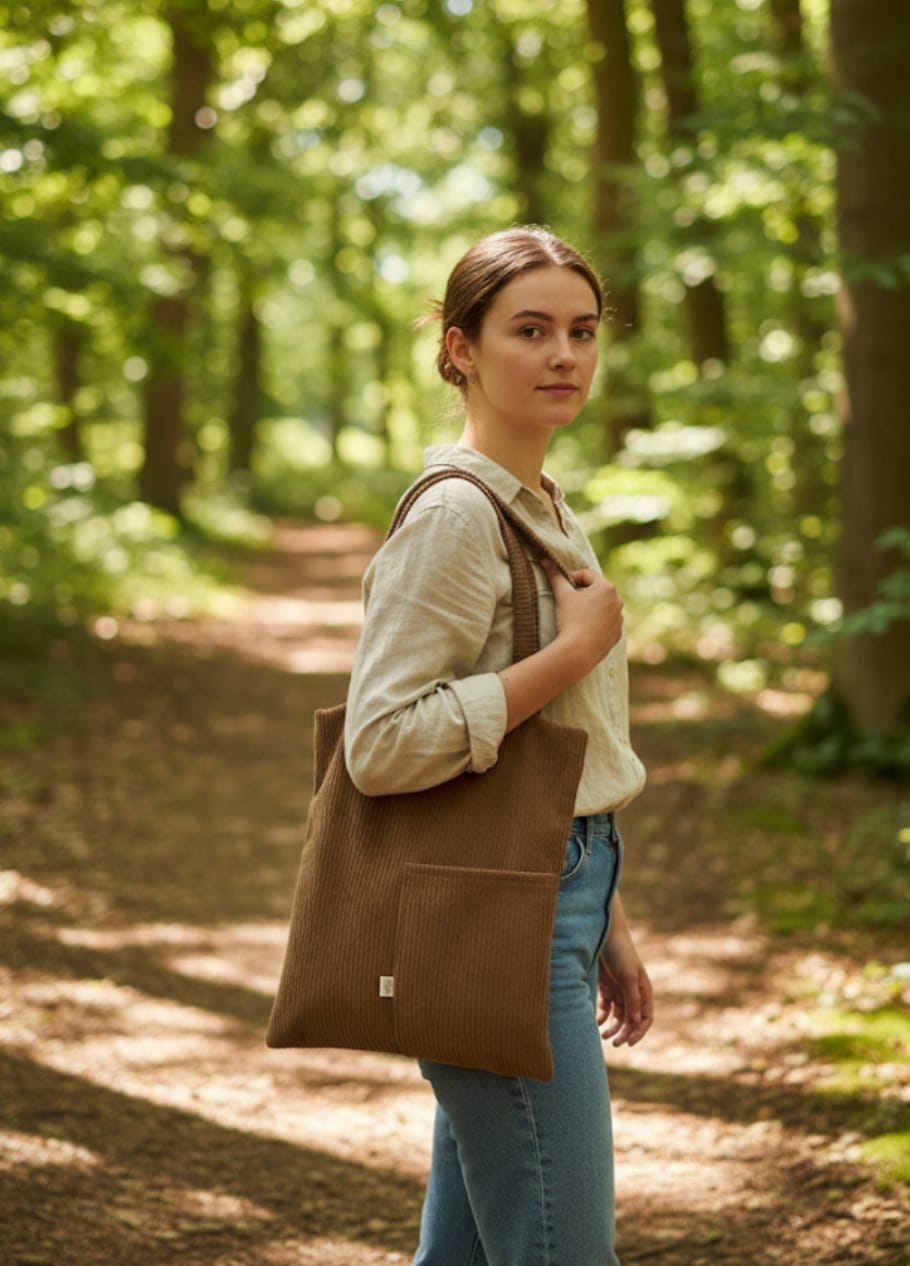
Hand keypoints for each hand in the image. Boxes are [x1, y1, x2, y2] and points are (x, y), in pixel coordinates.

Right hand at [541, 559, 623, 673]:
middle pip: (596, 590)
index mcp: (607, 587)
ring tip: (575, 618)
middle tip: (568, 603)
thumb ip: (555, 575)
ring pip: (602, 607)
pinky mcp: (617, 635)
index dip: (571, 579)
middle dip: (582, 594)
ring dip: (590, 608)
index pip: (586, 575)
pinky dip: (596, 624)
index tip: (562, 588)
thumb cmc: (570, 620)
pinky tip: (584, 630)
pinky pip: (605, 624)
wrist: (578, 652)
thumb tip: (545, 559)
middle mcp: (618, 601)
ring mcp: (619, 619)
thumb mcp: (562, 594)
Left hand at [596, 894, 652, 1047]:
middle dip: (624, 1033)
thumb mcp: (627, 976)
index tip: (628, 1043)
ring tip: (603, 1036)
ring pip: (618, 1017)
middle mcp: (633, 993)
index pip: (645, 1018)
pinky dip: (602, 1018)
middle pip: (631, 1020)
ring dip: (613, 1028)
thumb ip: (632, 999)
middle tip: (613, 1043)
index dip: (639, 1032)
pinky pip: (606, 1009)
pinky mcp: (607, 988)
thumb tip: (637, 1022)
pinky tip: (596, 1023)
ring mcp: (620, 991)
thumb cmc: (620, 952)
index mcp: (644, 991)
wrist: (603, 933)